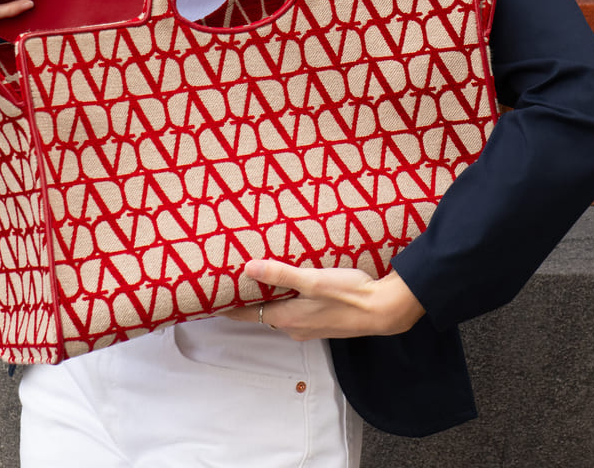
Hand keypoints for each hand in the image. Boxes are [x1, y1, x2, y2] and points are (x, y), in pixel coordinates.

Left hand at [226, 260, 425, 341]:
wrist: (383, 310)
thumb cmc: (349, 294)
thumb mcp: (312, 280)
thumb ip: (281, 274)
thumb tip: (248, 268)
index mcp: (288, 318)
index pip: (247, 314)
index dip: (227, 306)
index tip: (209, 297)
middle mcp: (295, 326)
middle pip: (261, 312)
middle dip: (245, 297)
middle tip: (229, 279)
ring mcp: (309, 325)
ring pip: (278, 310)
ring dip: (266, 296)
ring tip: (254, 277)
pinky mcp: (322, 319)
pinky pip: (294, 309)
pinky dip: (285, 297)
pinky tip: (289, 283)